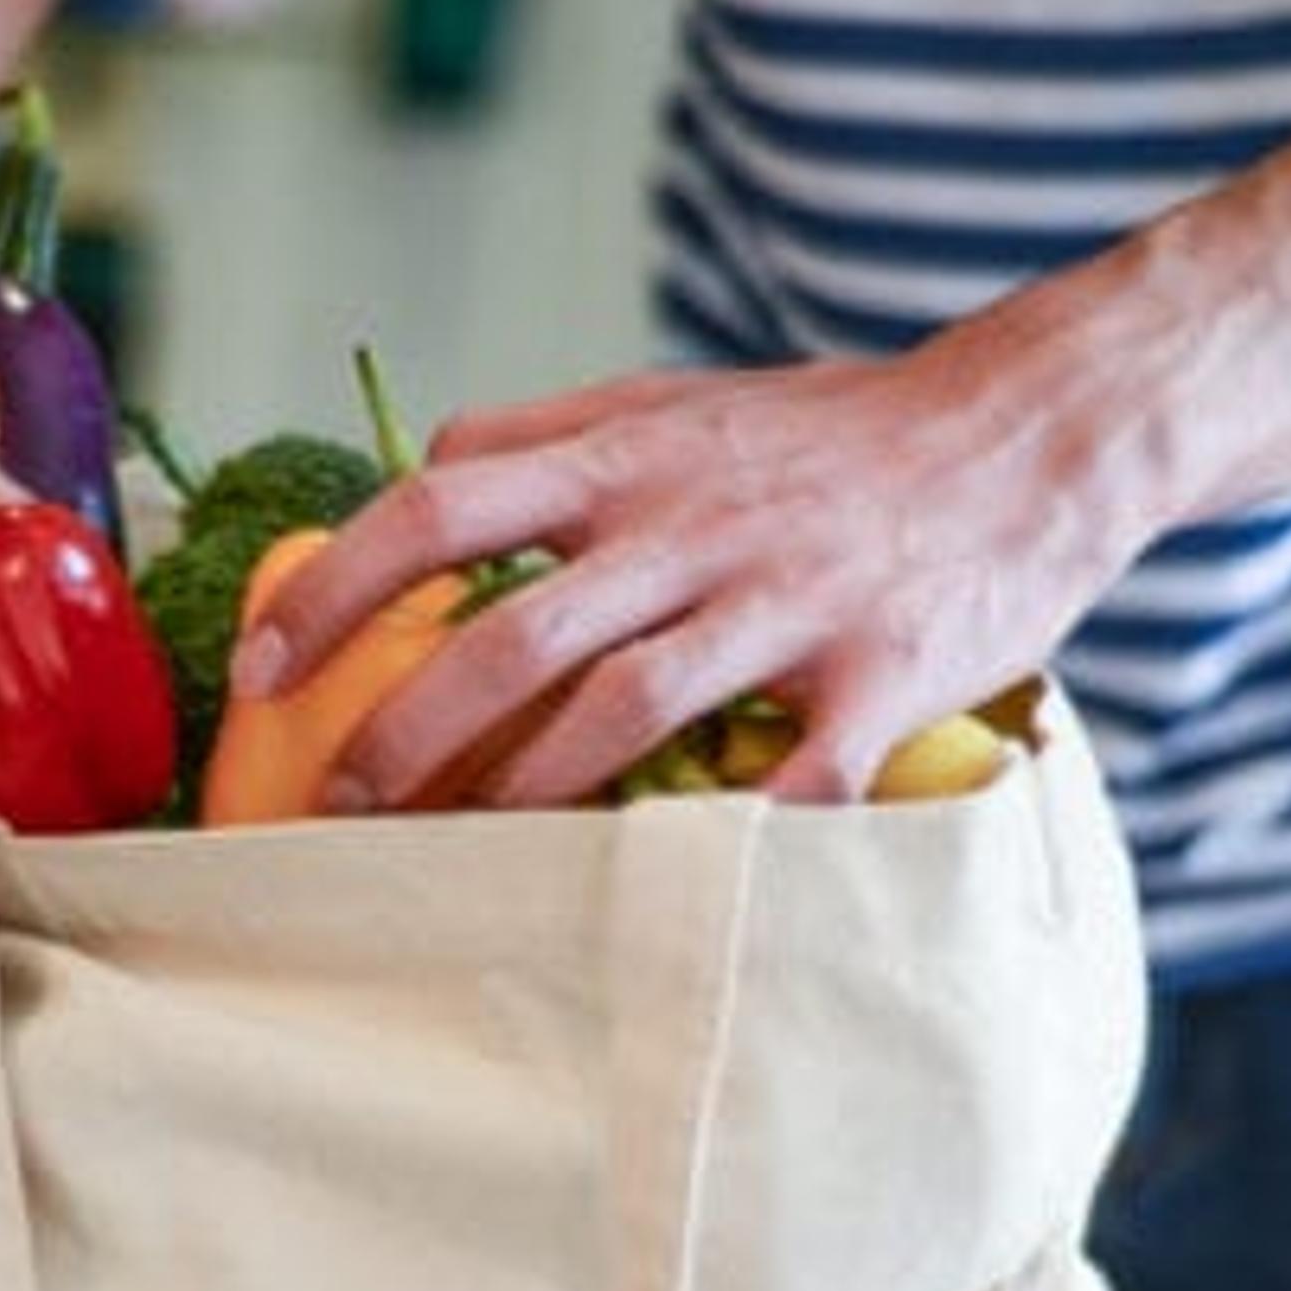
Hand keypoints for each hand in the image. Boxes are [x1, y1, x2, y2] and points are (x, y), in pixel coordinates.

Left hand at [238, 335, 1159, 809]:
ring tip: (462, 856)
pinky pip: (793, 777)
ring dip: (528, 794)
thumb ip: (552, 434)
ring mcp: (787, 603)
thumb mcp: (679, 401)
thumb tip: (421, 465)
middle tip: (343, 806)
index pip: (437, 508)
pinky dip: (730, 838)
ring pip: (625, 707)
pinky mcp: (881, 675)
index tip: (260, 671)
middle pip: (512, 633)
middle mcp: (693, 526)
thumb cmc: (834, 432)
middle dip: (408, 732)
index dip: (334, 592)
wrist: (1029, 429)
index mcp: (628, 460)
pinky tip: (668, 889)